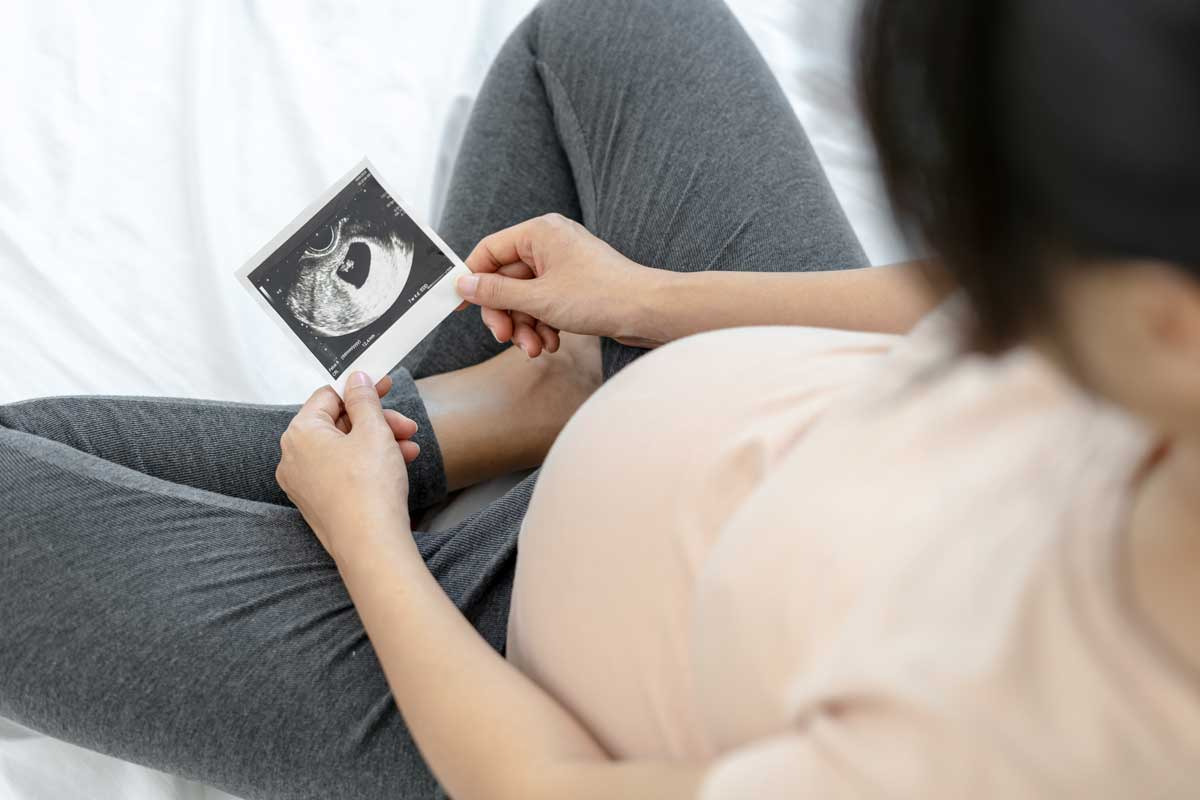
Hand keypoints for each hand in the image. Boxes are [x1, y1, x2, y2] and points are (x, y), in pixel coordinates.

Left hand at [276, 372, 418, 558]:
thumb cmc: (368, 488)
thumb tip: (356, 379)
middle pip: (338, 424)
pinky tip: (398, 466)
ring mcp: (304, 483)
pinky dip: (368, 464)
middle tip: (405, 425)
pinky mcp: (318, 502)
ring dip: (379, 443)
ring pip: (344, 450)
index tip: (385, 387)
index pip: (329, 396)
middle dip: (377, 422)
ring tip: (409, 449)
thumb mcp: (373, 430)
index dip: (361, 390)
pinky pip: (342, 472)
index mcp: (300, 433)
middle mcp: (294, 457)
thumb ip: (364, 399)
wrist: (371, 543)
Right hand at [454, 213, 661, 357]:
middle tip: (506, 338)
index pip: (489, 251)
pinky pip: (545, 303)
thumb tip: (465, 285)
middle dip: (506, 313)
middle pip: (506, 279)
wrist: (648, 311)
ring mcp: (564, 264)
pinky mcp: (575, 285)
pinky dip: (543, 324)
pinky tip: (551, 343)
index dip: (473, 279)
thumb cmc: (600, 296)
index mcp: (539, 233)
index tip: (460, 307)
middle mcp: (550, 243)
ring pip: (526, 296)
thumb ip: (497, 293)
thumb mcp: (538, 299)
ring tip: (536, 349)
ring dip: (525, 325)